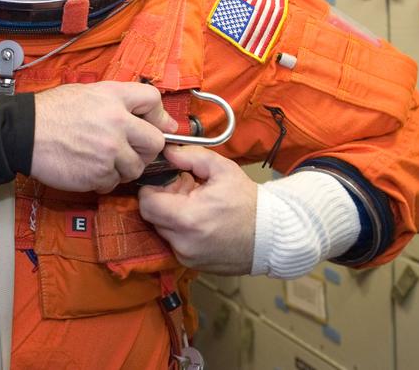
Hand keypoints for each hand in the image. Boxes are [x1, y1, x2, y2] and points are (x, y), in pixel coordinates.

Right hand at [31, 81, 176, 192]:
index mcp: (114, 97)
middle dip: (145, 149)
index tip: (154, 125)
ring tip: (103, 160)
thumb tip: (149, 115)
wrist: (23, 132)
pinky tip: (89, 169)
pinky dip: (105, 180)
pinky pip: (114, 182)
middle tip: (129, 150)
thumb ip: (119, 101)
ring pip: (136, 168)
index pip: (154, 100)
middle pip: (155, 142)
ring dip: (124, 168)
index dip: (157, 115)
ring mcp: (109, 151)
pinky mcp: (98, 174)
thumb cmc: (51, 112)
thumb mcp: (88, 92)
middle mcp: (117, 123)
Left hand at [138, 146, 256, 274]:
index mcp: (188, 218)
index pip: (147, 203)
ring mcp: (187, 256)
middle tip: (184, 190)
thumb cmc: (248, 202)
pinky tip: (200, 221)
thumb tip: (168, 152)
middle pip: (152, 217)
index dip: (152, 188)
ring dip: (171, 215)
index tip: (168, 181)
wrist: (271, 236)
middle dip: (162, 200)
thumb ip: (191, 156)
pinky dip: (181, 231)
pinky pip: (175, 243)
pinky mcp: (192, 265)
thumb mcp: (222, 169)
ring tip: (195, 204)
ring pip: (162, 231)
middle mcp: (183, 242)